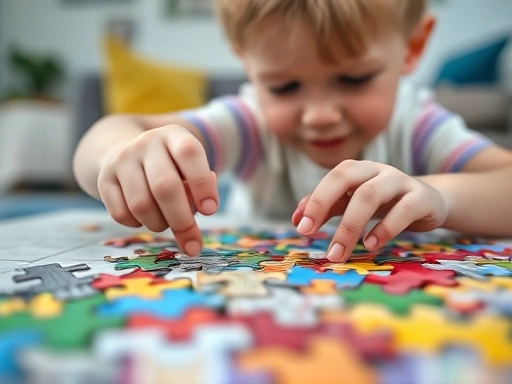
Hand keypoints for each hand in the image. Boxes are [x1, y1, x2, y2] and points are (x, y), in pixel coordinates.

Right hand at [97, 125, 217, 255]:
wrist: (127, 152)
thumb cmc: (171, 166)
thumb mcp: (190, 166)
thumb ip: (203, 185)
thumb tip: (206, 207)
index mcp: (173, 135)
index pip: (189, 153)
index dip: (202, 184)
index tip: (210, 211)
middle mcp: (146, 143)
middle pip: (165, 187)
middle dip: (182, 221)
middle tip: (194, 243)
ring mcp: (122, 160)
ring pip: (141, 205)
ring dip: (159, 225)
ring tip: (167, 223)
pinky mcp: (104, 180)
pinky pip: (121, 214)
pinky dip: (138, 225)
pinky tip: (145, 218)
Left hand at [292, 160, 447, 261]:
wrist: (428, 202)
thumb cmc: (383, 202)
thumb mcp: (352, 202)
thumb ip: (325, 207)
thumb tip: (296, 219)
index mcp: (357, 169)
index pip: (332, 178)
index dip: (315, 201)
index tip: (302, 228)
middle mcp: (377, 170)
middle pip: (346, 179)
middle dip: (324, 206)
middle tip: (311, 236)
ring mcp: (401, 181)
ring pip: (371, 194)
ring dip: (350, 225)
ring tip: (339, 252)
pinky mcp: (421, 198)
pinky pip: (403, 209)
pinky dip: (385, 228)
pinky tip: (371, 245)